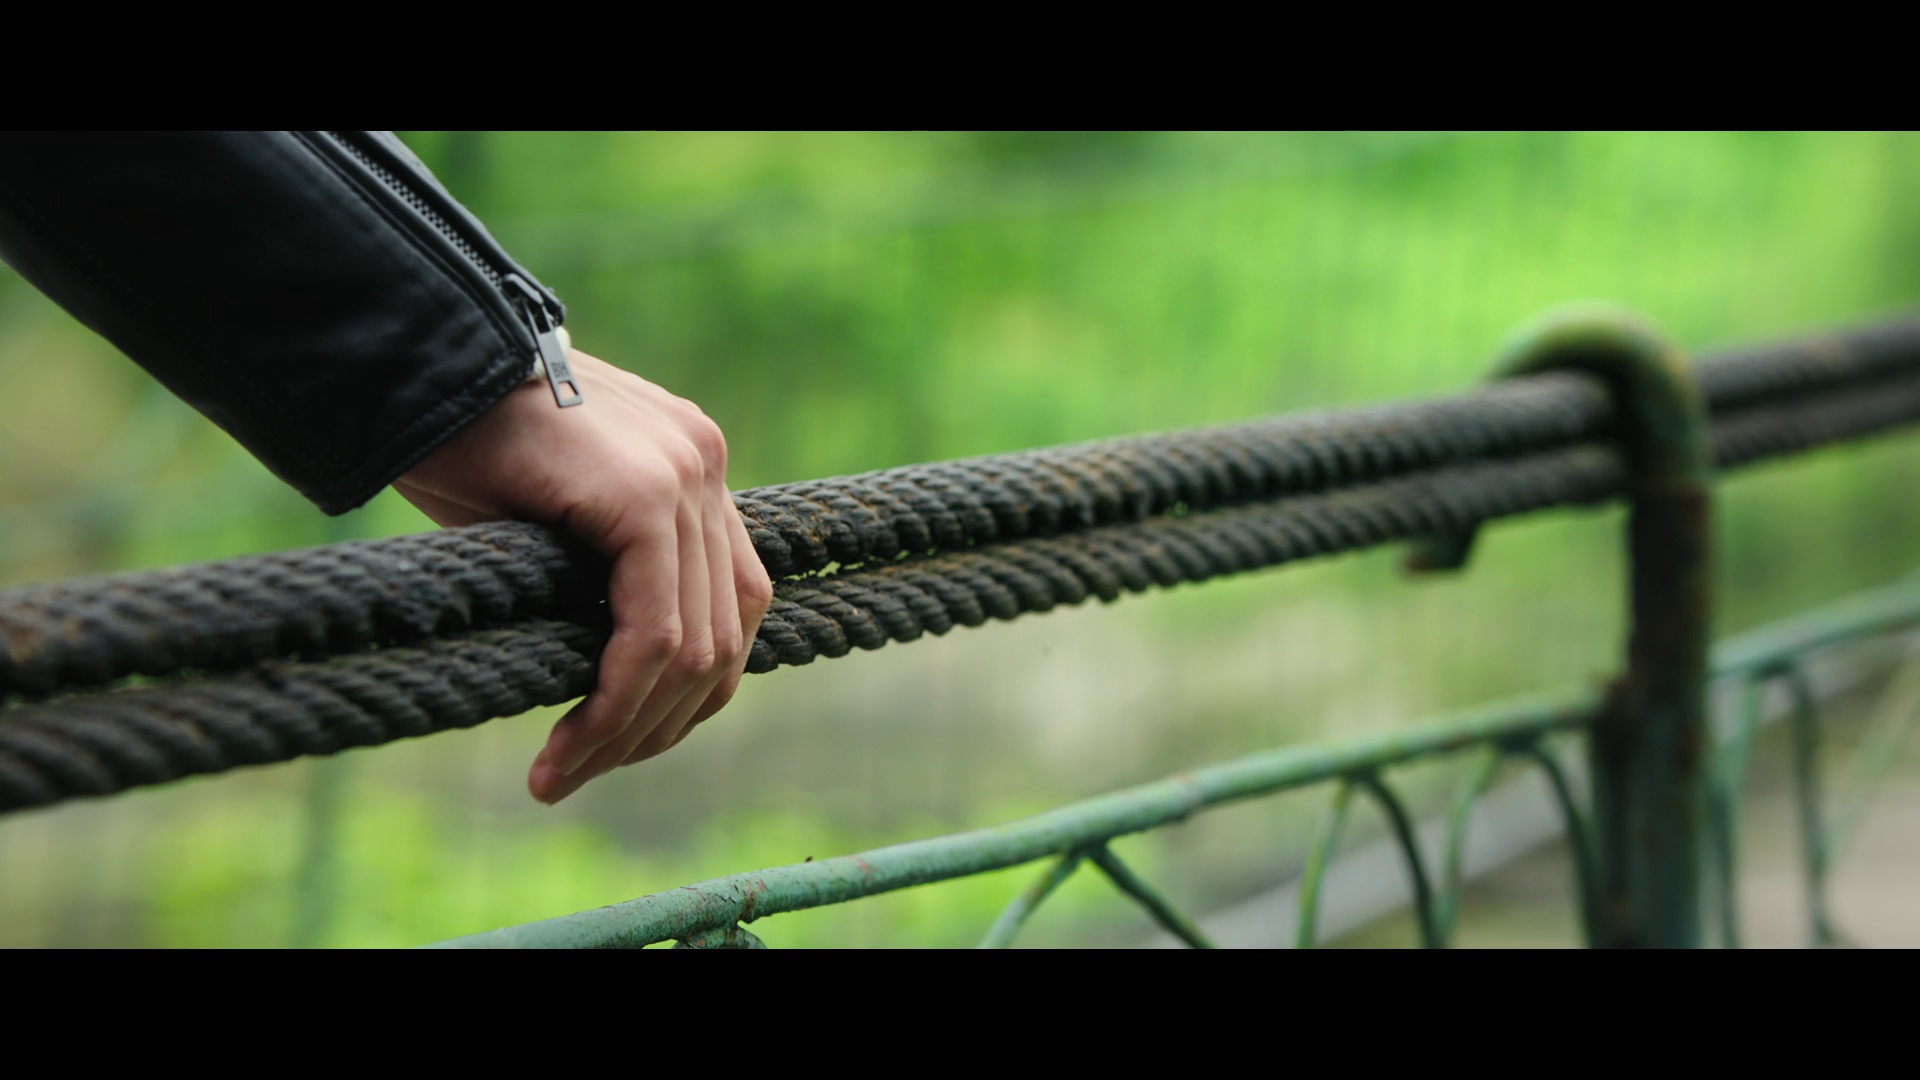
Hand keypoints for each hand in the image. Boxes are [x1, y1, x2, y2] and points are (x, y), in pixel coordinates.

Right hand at [394, 349, 772, 804]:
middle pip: (726, 634)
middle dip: (659, 724)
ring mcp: (684, 474)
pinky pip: (654, 633)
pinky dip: (614, 703)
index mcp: (692, 465)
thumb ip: (603, 572)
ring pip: (695, 647)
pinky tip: (565, 745)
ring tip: (564, 772)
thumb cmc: (453, 443)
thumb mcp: (552, 518)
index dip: (684, 692)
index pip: (729, 605)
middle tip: (583, 772)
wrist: (408, 367)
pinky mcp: (645, 495)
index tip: (615, 744)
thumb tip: (617, 676)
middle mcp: (704, 464)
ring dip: (632, 730)